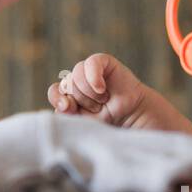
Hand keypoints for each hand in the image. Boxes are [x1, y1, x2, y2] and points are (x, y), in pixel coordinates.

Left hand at [47, 53, 191, 135]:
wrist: (137, 124)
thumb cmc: (112, 128)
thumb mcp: (85, 125)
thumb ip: (69, 116)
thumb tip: (61, 105)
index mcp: (72, 98)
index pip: (55, 91)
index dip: (59, 99)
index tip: (69, 109)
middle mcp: (80, 84)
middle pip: (65, 83)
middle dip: (79, 100)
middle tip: (97, 110)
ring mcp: (92, 74)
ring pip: (76, 73)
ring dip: (89, 93)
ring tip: (103, 102)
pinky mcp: (106, 65)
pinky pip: (92, 63)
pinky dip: (93, 75)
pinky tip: (101, 89)